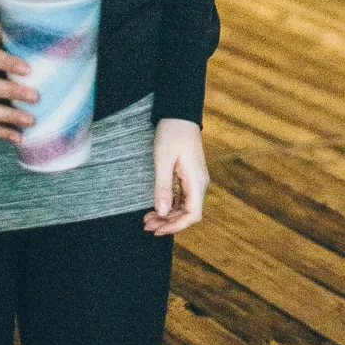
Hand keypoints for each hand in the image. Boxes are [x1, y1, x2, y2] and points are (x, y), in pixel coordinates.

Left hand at [145, 118, 209, 234]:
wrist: (179, 114)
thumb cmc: (172, 133)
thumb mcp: (163, 160)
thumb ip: (163, 187)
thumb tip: (162, 213)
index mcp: (197, 181)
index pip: (193, 214)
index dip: (176, 226)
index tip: (158, 230)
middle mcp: (199, 183)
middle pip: (188, 213)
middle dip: (167, 222)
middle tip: (145, 225)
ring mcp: (195, 180)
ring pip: (184, 206)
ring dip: (167, 215)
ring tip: (147, 219)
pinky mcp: (189, 176)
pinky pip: (182, 197)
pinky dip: (169, 205)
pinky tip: (155, 208)